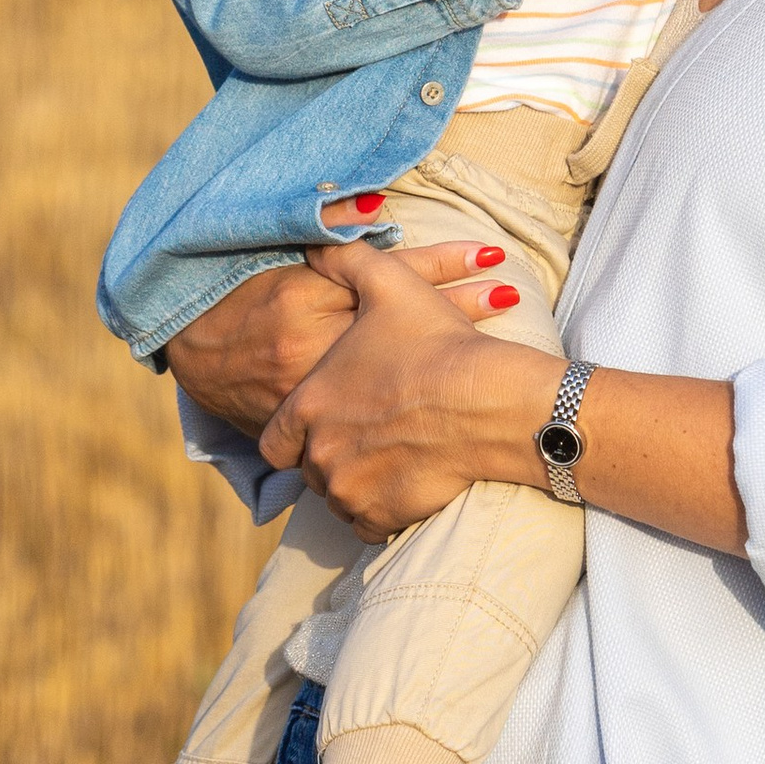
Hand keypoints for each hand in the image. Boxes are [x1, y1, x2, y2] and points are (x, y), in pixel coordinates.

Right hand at [164, 196, 521, 435]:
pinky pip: (363, 424)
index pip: (383, 273)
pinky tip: (449, 420)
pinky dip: (408, 418)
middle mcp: (309, 348)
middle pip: (397, 325)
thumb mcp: (277, 254)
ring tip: (502, 355)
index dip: (440, 263)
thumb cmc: (239, 292)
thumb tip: (377, 205)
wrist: (190, 349)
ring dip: (444, 361)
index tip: (491, 252)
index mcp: (301, 299)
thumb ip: (324, 231)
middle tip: (513, 295)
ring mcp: (309, 393)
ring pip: (388, 376)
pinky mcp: (306, 425)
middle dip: (458, 310)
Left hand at [260, 241, 564, 539]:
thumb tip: (316, 240)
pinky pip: (367, 523)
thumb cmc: (437, 341)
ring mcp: (349, 488)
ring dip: (355, 483)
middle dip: (331, 456)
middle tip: (368, 439)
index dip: (297, 432)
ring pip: (337, 496)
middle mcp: (319, 452)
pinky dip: (380, 509)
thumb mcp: (388, 284)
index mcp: (309, 403)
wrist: (489, 400)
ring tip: (390, 459)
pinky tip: (404, 484)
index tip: (325, 424)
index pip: (275, 438)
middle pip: (309, 468)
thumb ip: (342, 259)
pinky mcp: (381, 514)